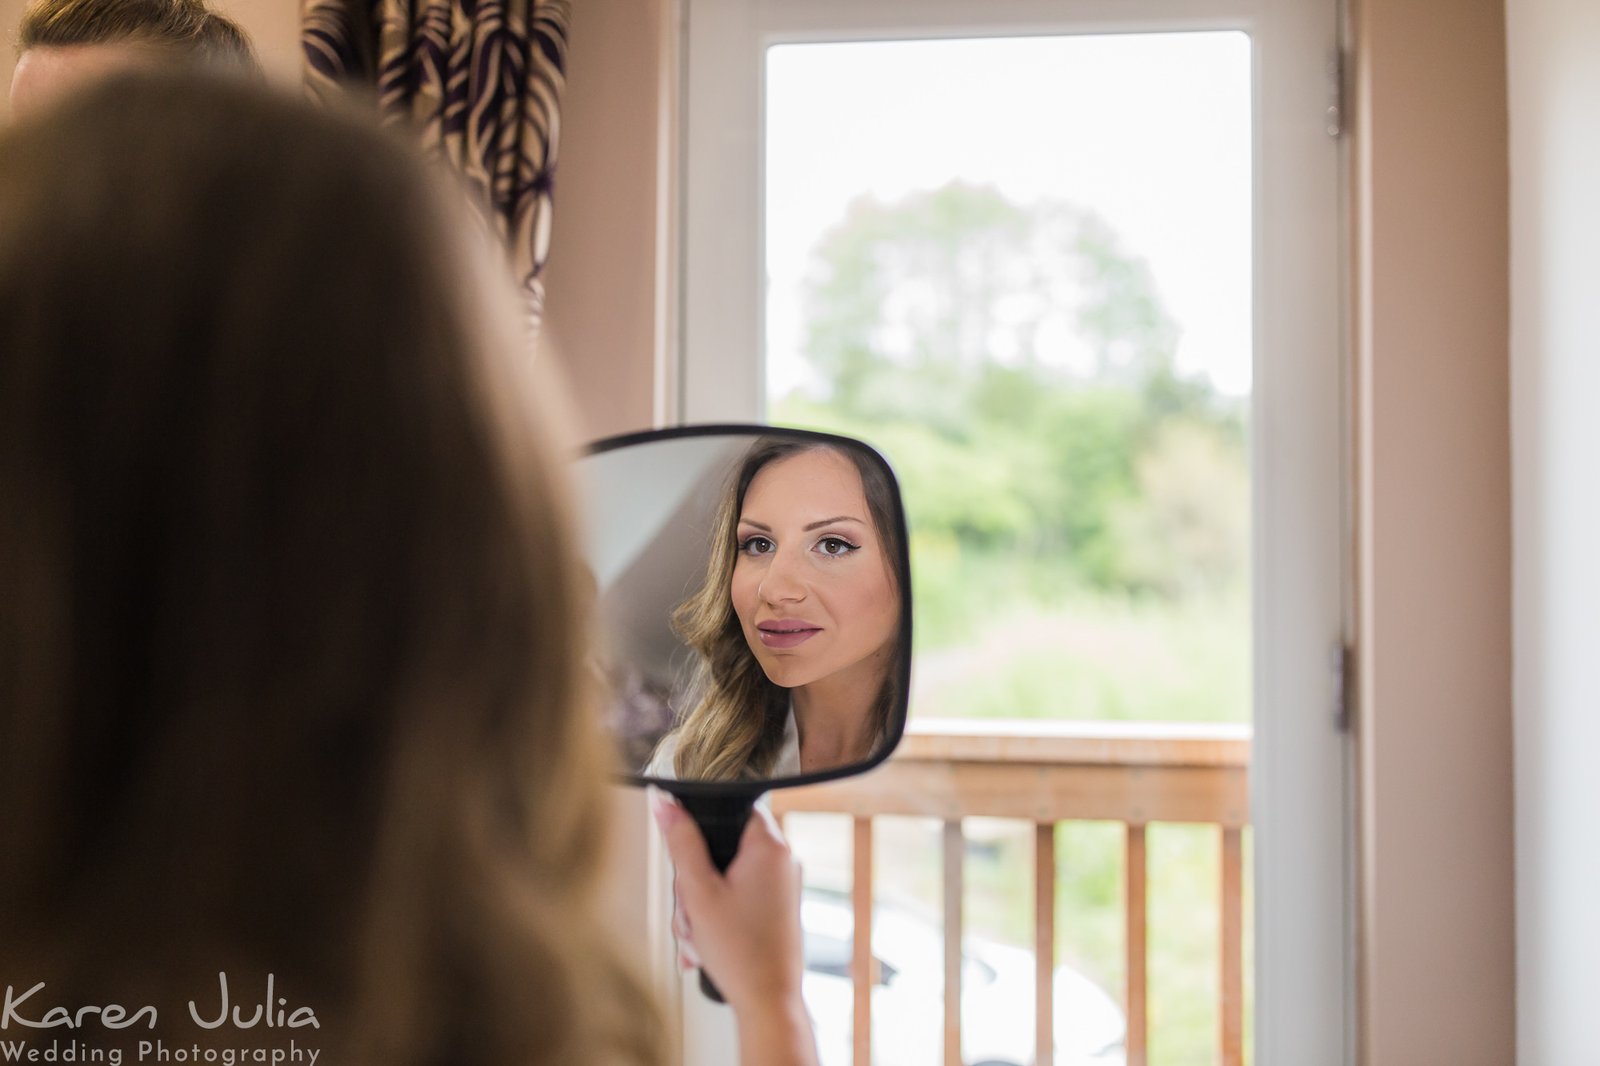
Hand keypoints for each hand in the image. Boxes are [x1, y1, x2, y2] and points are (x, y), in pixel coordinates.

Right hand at [650, 789, 810, 1021]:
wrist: (768, 1003)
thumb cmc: (740, 953)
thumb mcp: (698, 891)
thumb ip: (680, 842)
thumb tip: (665, 802)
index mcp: (770, 847)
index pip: (732, 808)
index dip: (702, 828)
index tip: (686, 853)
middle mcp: (783, 862)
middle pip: (724, 848)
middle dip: (695, 880)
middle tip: (689, 908)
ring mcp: (783, 887)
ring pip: (727, 877)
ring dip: (702, 905)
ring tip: (697, 935)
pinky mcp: (778, 909)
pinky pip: (739, 898)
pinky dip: (718, 917)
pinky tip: (706, 945)